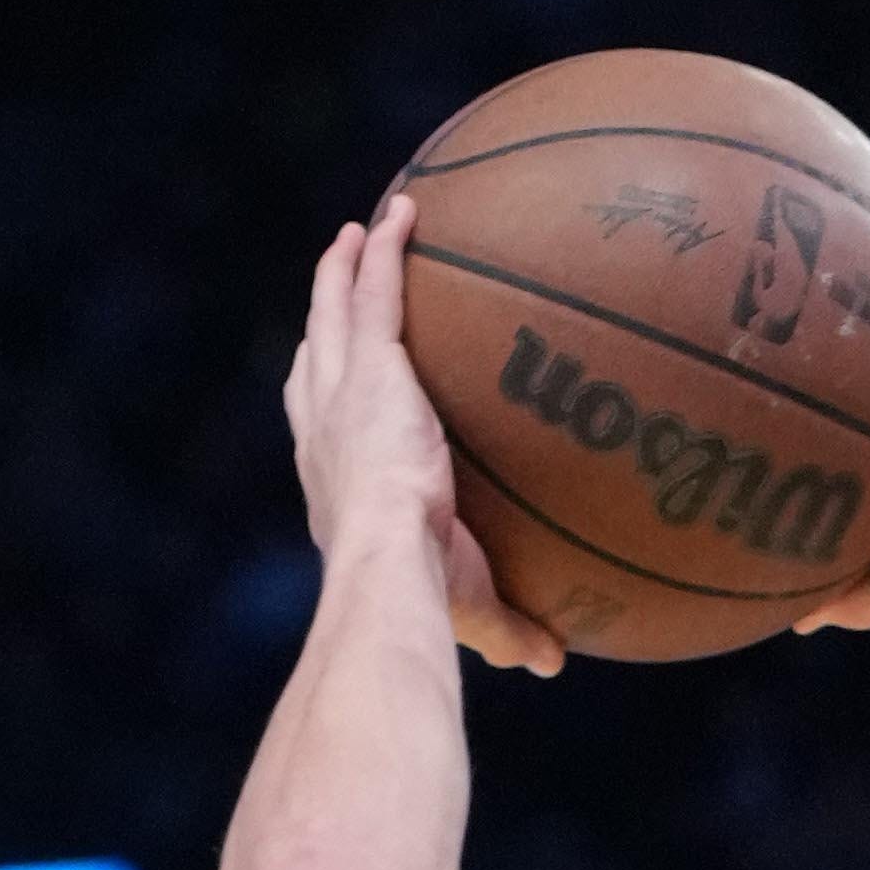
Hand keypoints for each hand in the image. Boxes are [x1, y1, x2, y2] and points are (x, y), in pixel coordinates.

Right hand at [282, 194, 559, 679]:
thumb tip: (553, 659)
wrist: (388, 571)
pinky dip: (385, 248)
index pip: (322, 431)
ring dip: (345, 269)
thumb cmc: (416, 604)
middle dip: (323, 319)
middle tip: (336, 284)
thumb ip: (510, 629)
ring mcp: (342, 392)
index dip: (324, 401)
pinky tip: (406, 210)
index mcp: (336, 483)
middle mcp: (325, 431)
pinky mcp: (370, 365)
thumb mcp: (470, 612)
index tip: (337, 381)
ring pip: (335, 311)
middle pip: (316, 358)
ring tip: (360, 233)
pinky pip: (376, 288)